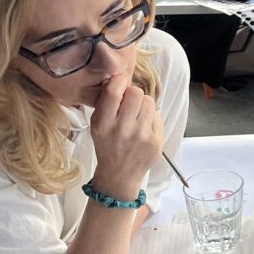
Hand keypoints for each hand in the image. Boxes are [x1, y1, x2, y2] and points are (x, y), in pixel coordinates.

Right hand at [89, 73, 162, 200]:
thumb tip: (120, 78)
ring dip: (143, 105)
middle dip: (133, 94)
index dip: (119, 81)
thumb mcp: (97, 125)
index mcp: (103, 124)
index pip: (114, 91)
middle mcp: (122, 129)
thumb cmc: (107, 146)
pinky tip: (143, 128)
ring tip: (137, 116)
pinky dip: (150, 118)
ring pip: (149, 101)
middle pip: (136, 92)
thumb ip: (106, 103)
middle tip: (129, 104)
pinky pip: (157, 115)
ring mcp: (141, 136)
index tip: (121, 82)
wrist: (119, 175)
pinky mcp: (156, 141)